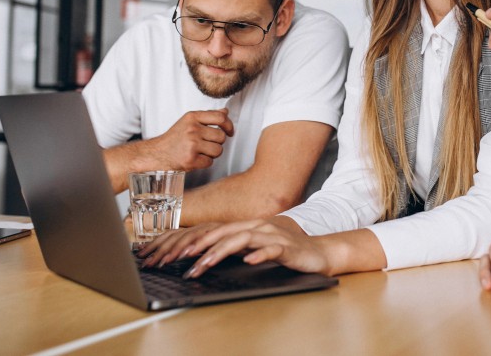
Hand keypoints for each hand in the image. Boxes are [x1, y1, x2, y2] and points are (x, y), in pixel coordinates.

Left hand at [138, 217, 332, 276]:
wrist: (317, 251)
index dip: (193, 240)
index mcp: (246, 227)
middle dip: (199, 246)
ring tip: (204, 263)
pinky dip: (260, 255)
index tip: (173, 253)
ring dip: (221, 252)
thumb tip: (204, 254)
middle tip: (179, 259)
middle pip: (222, 233)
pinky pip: (271, 250)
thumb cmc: (285, 250)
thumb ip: (234, 247)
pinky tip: (250, 262)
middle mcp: (257, 227)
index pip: (214, 231)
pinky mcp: (287, 247)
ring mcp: (272, 235)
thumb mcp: (254, 247)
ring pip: (242, 240)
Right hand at [147, 109, 233, 171]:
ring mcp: (191, 145)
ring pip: (218, 150)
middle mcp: (192, 129)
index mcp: (192, 117)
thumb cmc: (174, 138)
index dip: (229, 125)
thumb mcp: (189, 121)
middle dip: (217, 142)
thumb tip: (226, 112)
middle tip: (206, 144)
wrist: (156, 154)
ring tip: (201, 151)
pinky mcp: (190, 160)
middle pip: (221, 136)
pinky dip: (205, 162)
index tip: (229, 131)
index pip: (221, 118)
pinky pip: (210, 162)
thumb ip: (208, 116)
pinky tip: (195, 158)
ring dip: (212, 153)